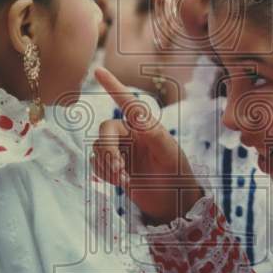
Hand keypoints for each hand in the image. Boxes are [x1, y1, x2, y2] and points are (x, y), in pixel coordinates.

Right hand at [91, 66, 203, 223]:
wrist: (171, 203)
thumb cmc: (176, 175)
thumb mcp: (170, 155)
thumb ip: (156, 136)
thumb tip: (140, 116)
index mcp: (145, 127)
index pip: (127, 103)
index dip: (112, 86)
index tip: (98, 70)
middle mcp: (131, 134)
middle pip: (105, 130)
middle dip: (108, 150)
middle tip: (119, 170)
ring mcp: (121, 149)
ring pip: (98, 148)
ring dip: (107, 166)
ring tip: (124, 180)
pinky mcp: (113, 165)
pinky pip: (96, 163)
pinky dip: (104, 174)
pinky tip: (120, 183)